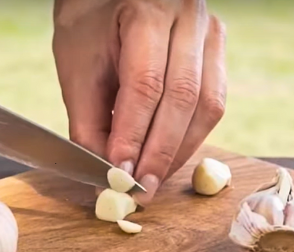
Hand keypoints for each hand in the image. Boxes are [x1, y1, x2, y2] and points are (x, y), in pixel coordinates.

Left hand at [53, 0, 226, 204]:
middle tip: (140, 190)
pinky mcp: (216, 53)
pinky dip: (189, 137)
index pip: (145, 84)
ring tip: (152, 181)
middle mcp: (188, 18)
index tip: (120, 173)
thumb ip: (89, 123)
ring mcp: (209, 34)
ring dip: (178, 151)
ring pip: (207, 105)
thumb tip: (107, 175)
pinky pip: (213, 104)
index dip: (133, 135)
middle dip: (159, 153)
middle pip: (184, 97)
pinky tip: (167, 158)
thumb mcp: (77, 69)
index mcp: (148, 11)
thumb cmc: (89, 25)